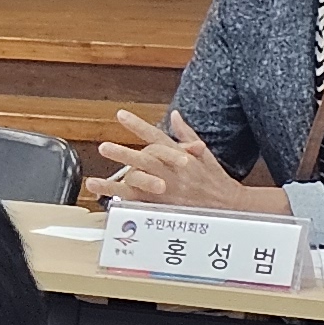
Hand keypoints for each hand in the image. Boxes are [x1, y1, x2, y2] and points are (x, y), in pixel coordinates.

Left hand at [95, 108, 252, 210]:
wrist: (231, 209)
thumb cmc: (217, 181)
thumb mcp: (205, 155)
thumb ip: (186, 135)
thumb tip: (175, 115)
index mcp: (181, 157)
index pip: (157, 137)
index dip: (138, 125)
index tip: (120, 115)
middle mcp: (173, 173)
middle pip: (145, 160)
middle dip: (123, 154)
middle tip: (103, 147)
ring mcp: (169, 192)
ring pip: (139, 186)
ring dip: (114, 185)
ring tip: (92, 182)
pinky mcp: (167, 209)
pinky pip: (142, 208)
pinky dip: (125, 206)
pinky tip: (107, 205)